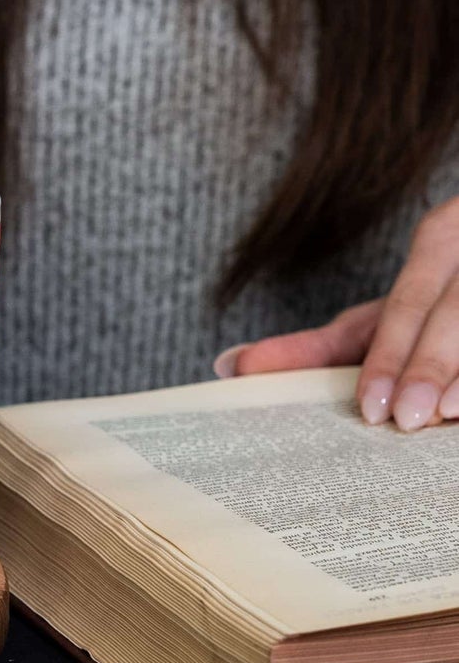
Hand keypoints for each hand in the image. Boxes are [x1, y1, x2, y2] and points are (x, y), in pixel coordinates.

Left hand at [215, 199, 458, 431]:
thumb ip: (316, 345)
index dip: (392, 357)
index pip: (408, 302)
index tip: (372, 409)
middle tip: (404, 422)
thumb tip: (227, 368)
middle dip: (430, 367)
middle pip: (457, 312)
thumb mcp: (385, 313)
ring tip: (447, 416)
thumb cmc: (442, 300)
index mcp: (441, 239)